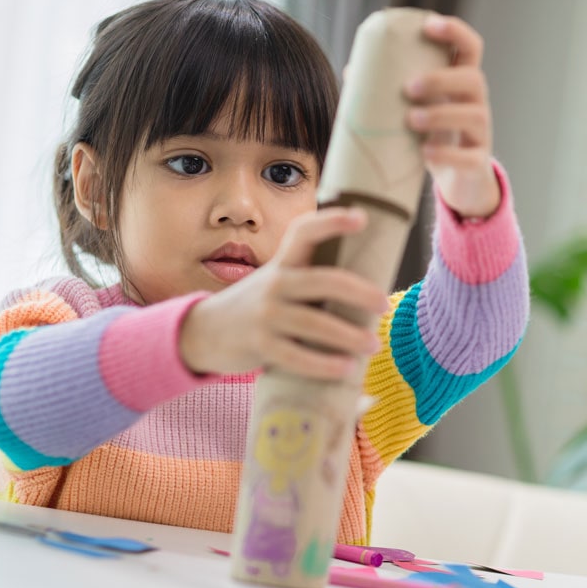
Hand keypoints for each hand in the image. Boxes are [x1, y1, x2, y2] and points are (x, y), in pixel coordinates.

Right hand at [179, 209, 389, 378]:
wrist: (203, 332)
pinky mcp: (260, 346)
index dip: (332, 221)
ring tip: (373, 345)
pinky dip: (325, 365)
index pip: (304, 232)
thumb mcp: (275, 283)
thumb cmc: (257, 308)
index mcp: (282, 264)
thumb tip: (364, 290)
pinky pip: (298, 357)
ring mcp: (265, 315)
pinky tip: (347, 369)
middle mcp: (274, 284)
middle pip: (324, 281)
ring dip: (349, 336)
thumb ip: (308, 281)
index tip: (362, 218)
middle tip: (383, 305)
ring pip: (315, 323)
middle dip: (360, 292)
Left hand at [404, 14, 499, 218]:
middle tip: (409, 87)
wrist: (458, 181)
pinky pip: (470, 157)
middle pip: (474, 79)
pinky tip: (426, 152)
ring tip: (411, 120)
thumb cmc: (433, 135)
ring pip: (474, 115)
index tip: (429, 25)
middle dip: (441, 79)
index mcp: (461, 84)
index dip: (455, 31)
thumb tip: (351, 70)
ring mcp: (481, 134)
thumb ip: (392, 91)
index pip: (470, 47)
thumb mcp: (418, 109)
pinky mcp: (477, 163)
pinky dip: (447, 153)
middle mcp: (477, 103)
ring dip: (441, 114)